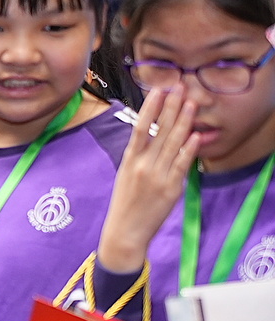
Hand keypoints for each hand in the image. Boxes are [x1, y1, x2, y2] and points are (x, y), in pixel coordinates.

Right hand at [97, 84, 197, 272]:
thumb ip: (140, 156)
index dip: (151, 107)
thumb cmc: (125, 204)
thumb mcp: (125, 176)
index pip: (140, 127)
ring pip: (173, 143)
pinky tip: (196, 135)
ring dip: (184, 122)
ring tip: (192, 103)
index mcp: (129, 160)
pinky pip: (182, 164)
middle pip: (159, 130)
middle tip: (181, 87)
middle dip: (171, 107)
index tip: (159, 90)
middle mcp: (143, 165)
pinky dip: (190, 149)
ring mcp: (157, 176)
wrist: (124, 232)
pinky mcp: (171, 188)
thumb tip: (154, 136)